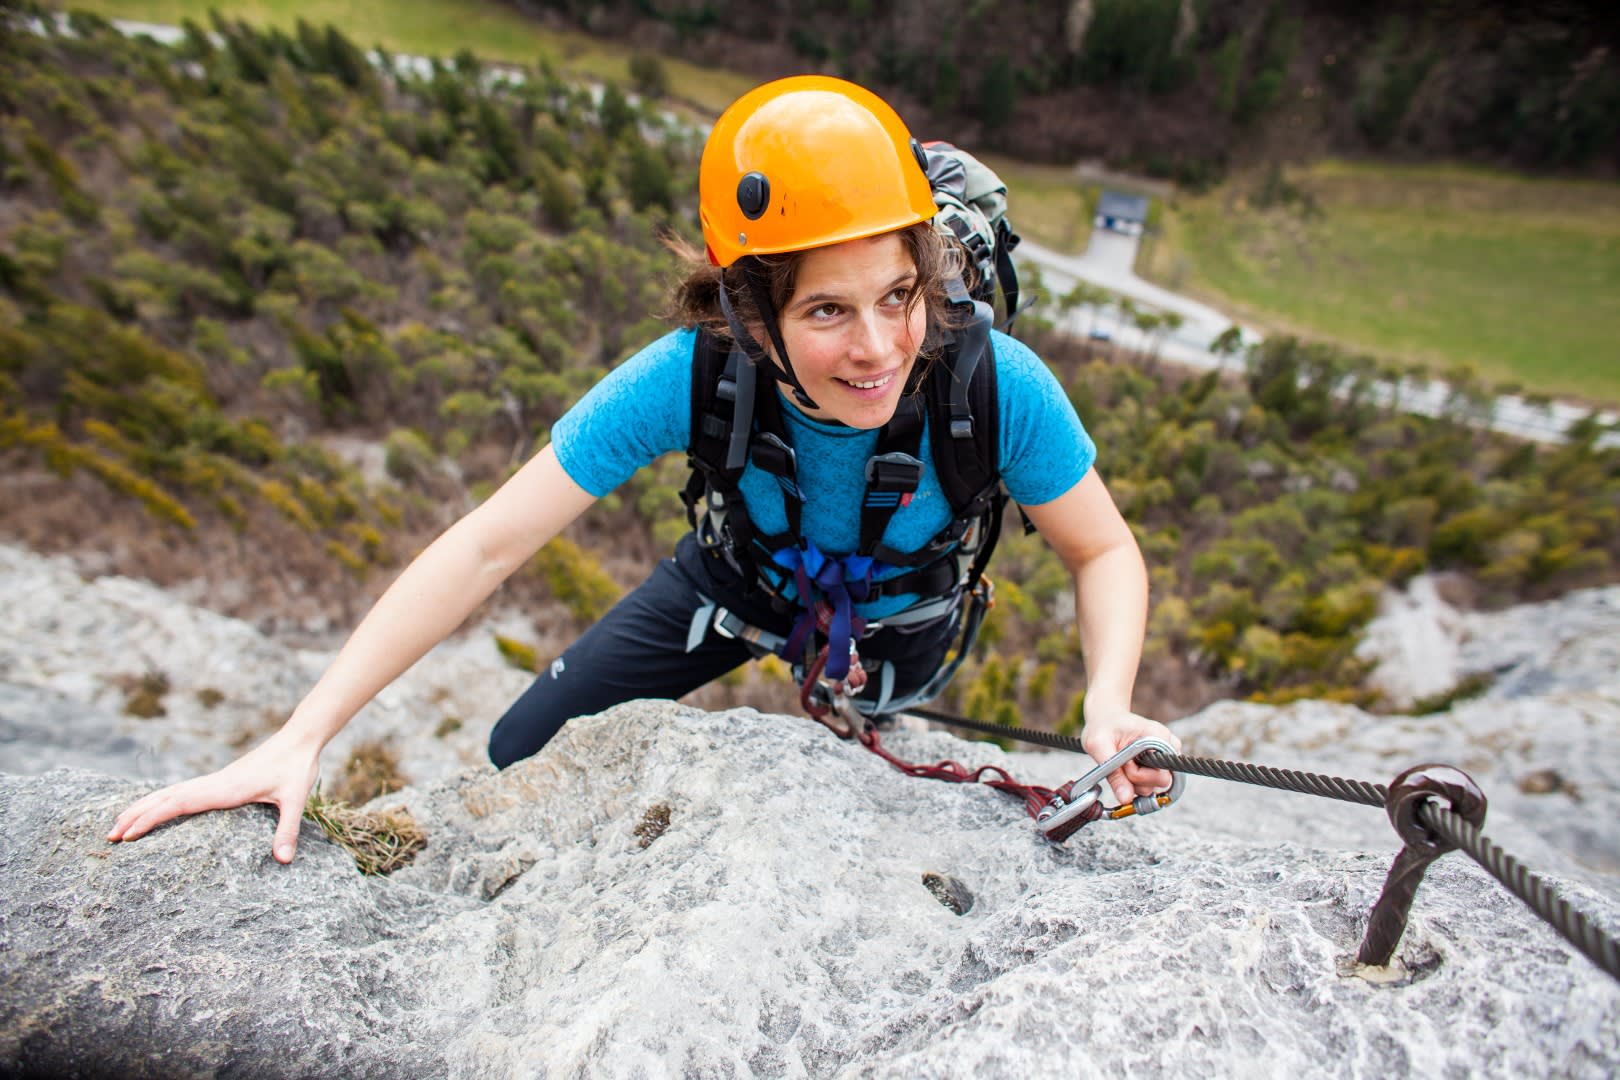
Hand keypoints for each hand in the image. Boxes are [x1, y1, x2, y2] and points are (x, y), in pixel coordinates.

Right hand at [106, 731, 320, 863]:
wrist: (300, 739)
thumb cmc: (297, 767)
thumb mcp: (296, 799)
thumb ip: (288, 829)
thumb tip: (283, 860)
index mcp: (225, 789)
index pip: (179, 803)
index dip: (152, 817)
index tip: (128, 833)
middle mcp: (214, 784)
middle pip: (166, 798)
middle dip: (136, 815)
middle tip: (110, 836)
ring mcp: (216, 781)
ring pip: (172, 793)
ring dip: (145, 806)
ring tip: (120, 823)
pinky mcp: (222, 781)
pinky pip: (185, 791)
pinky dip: (164, 800)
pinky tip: (157, 808)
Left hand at [1079, 703, 1181, 806]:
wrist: (1104, 718)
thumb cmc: (1102, 727)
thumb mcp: (1099, 746)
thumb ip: (1114, 774)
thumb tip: (1126, 799)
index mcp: (1159, 736)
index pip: (1163, 770)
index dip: (1141, 773)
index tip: (1125, 762)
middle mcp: (1168, 747)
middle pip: (1162, 782)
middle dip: (1136, 778)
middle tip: (1122, 762)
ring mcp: (1164, 758)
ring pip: (1154, 786)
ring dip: (1134, 780)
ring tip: (1122, 762)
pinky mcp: (1158, 767)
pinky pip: (1150, 786)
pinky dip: (1135, 782)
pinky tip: (1127, 768)